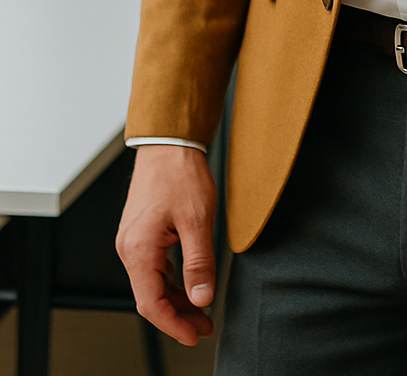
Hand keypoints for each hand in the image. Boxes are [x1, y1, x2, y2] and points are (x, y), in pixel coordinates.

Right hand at [116, 145, 217, 345]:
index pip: (151, 303)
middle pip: (150, 297)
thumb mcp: (197, 220)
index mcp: (138, 248)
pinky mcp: (141, 234)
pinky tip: (188, 285)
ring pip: (153, 283)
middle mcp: (129, 248)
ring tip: (201, 310)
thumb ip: (199, 263)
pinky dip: (171, 282)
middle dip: (178, 316)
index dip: (173, 324)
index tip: (193, 334)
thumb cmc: (179, 174)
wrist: (168, 144)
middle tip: (204, 326)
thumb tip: (201, 297)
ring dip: (176, 300)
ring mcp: (133, 241)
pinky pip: (154, 268)